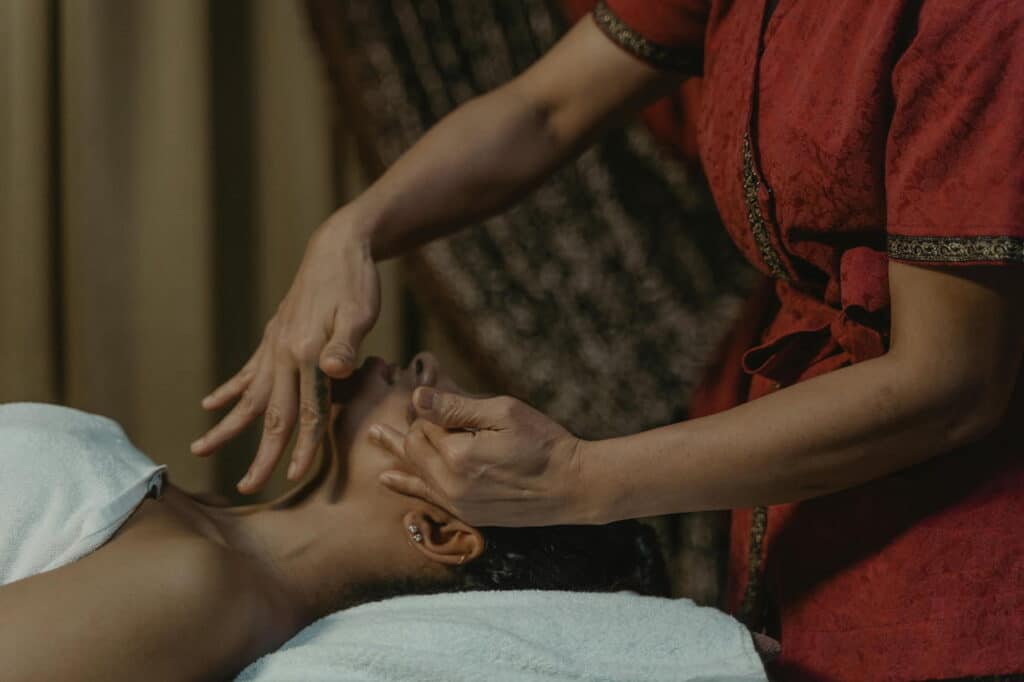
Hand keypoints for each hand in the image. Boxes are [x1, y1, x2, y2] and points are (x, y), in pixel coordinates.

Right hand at [191, 214, 380, 492]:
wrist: (337, 247)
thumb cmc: (356, 282)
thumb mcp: (360, 312)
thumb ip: (345, 344)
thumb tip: (334, 372)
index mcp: (307, 354)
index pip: (307, 412)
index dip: (303, 446)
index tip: (292, 477)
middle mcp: (284, 354)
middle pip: (271, 414)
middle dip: (261, 453)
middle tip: (247, 487)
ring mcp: (275, 346)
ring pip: (249, 396)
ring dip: (228, 426)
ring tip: (201, 449)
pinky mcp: (274, 337)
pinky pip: (248, 372)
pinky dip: (229, 391)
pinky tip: (210, 406)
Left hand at [371, 388, 587, 526]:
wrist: (573, 486)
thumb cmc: (544, 442)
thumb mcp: (504, 413)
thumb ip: (457, 406)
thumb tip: (417, 397)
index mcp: (457, 456)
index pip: (423, 427)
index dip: (428, 410)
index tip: (437, 395)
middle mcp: (451, 485)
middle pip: (414, 450)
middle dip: (407, 429)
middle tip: (393, 406)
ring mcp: (459, 505)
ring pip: (416, 473)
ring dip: (397, 453)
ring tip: (375, 436)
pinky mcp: (469, 515)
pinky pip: (428, 497)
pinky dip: (407, 485)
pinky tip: (389, 479)